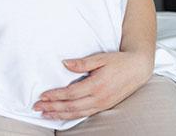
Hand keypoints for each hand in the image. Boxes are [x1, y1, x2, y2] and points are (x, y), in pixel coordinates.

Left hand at [33, 51, 153, 119]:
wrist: (139, 69)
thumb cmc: (119, 62)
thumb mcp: (100, 58)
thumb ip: (82, 63)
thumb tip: (64, 63)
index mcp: (97, 85)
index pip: (71, 93)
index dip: (55, 96)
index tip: (42, 96)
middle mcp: (99, 98)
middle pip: (71, 106)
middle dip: (52, 108)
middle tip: (36, 108)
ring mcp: (102, 104)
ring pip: (77, 113)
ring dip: (59, 115)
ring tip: (45, 115)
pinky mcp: (104, 106)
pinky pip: (85, 114)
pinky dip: (71, 116)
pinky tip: (62, 116)